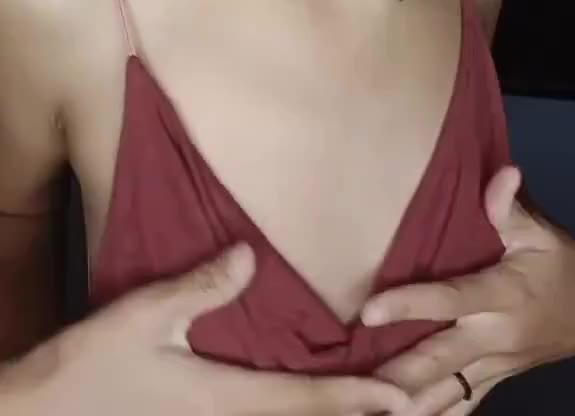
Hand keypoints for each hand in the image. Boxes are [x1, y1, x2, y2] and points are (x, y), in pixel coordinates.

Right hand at [0, 244, 408, 415]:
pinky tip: (291, 398)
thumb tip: (250, 256)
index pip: (302, 400)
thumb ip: (200, 288)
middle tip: (401, 403)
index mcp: (221, 399)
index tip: (398, 396)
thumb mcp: (143, 317)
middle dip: (351, 415)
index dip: (354, 398)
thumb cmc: (91, 369)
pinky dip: (288, 412)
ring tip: (360, 403)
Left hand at [361, 167, 574, 414]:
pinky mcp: (491, 381)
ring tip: (365, 410)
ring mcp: (493, 366)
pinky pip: (459, 404)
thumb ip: (511, 209)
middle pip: (440, 359)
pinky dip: (432, 414)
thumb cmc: (557, 266)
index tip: (369, 312)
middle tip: (354, 384)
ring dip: (408, 403)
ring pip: (447, 392)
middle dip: (397, 375)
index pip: (451, 300)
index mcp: (502, 295)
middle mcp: (494, 337)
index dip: (411, 305)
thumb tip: (505, 174)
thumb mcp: (540, 233)